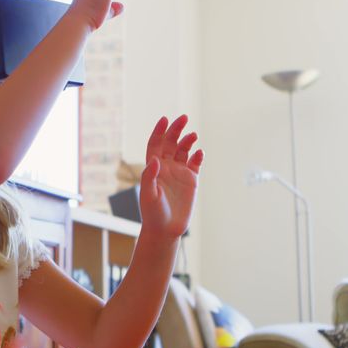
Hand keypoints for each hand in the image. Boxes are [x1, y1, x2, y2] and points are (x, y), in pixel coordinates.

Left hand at [139, 115, 202, 239]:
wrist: (165, 229)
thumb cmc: (152, 213)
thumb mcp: (148, 195)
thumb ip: (149, 177)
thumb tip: (155, 160)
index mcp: (153, 167)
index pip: (155, 144)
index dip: (159, 131)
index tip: (164, 119)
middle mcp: (166, 167)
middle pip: (171, 142)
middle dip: (176, 129)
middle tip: (183, 118)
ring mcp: (179, 172)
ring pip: (184, 150)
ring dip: (188, 140)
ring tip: (193, 136)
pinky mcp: (191, 180)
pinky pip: (196, 163)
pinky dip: (198, 156)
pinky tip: (200, 153)